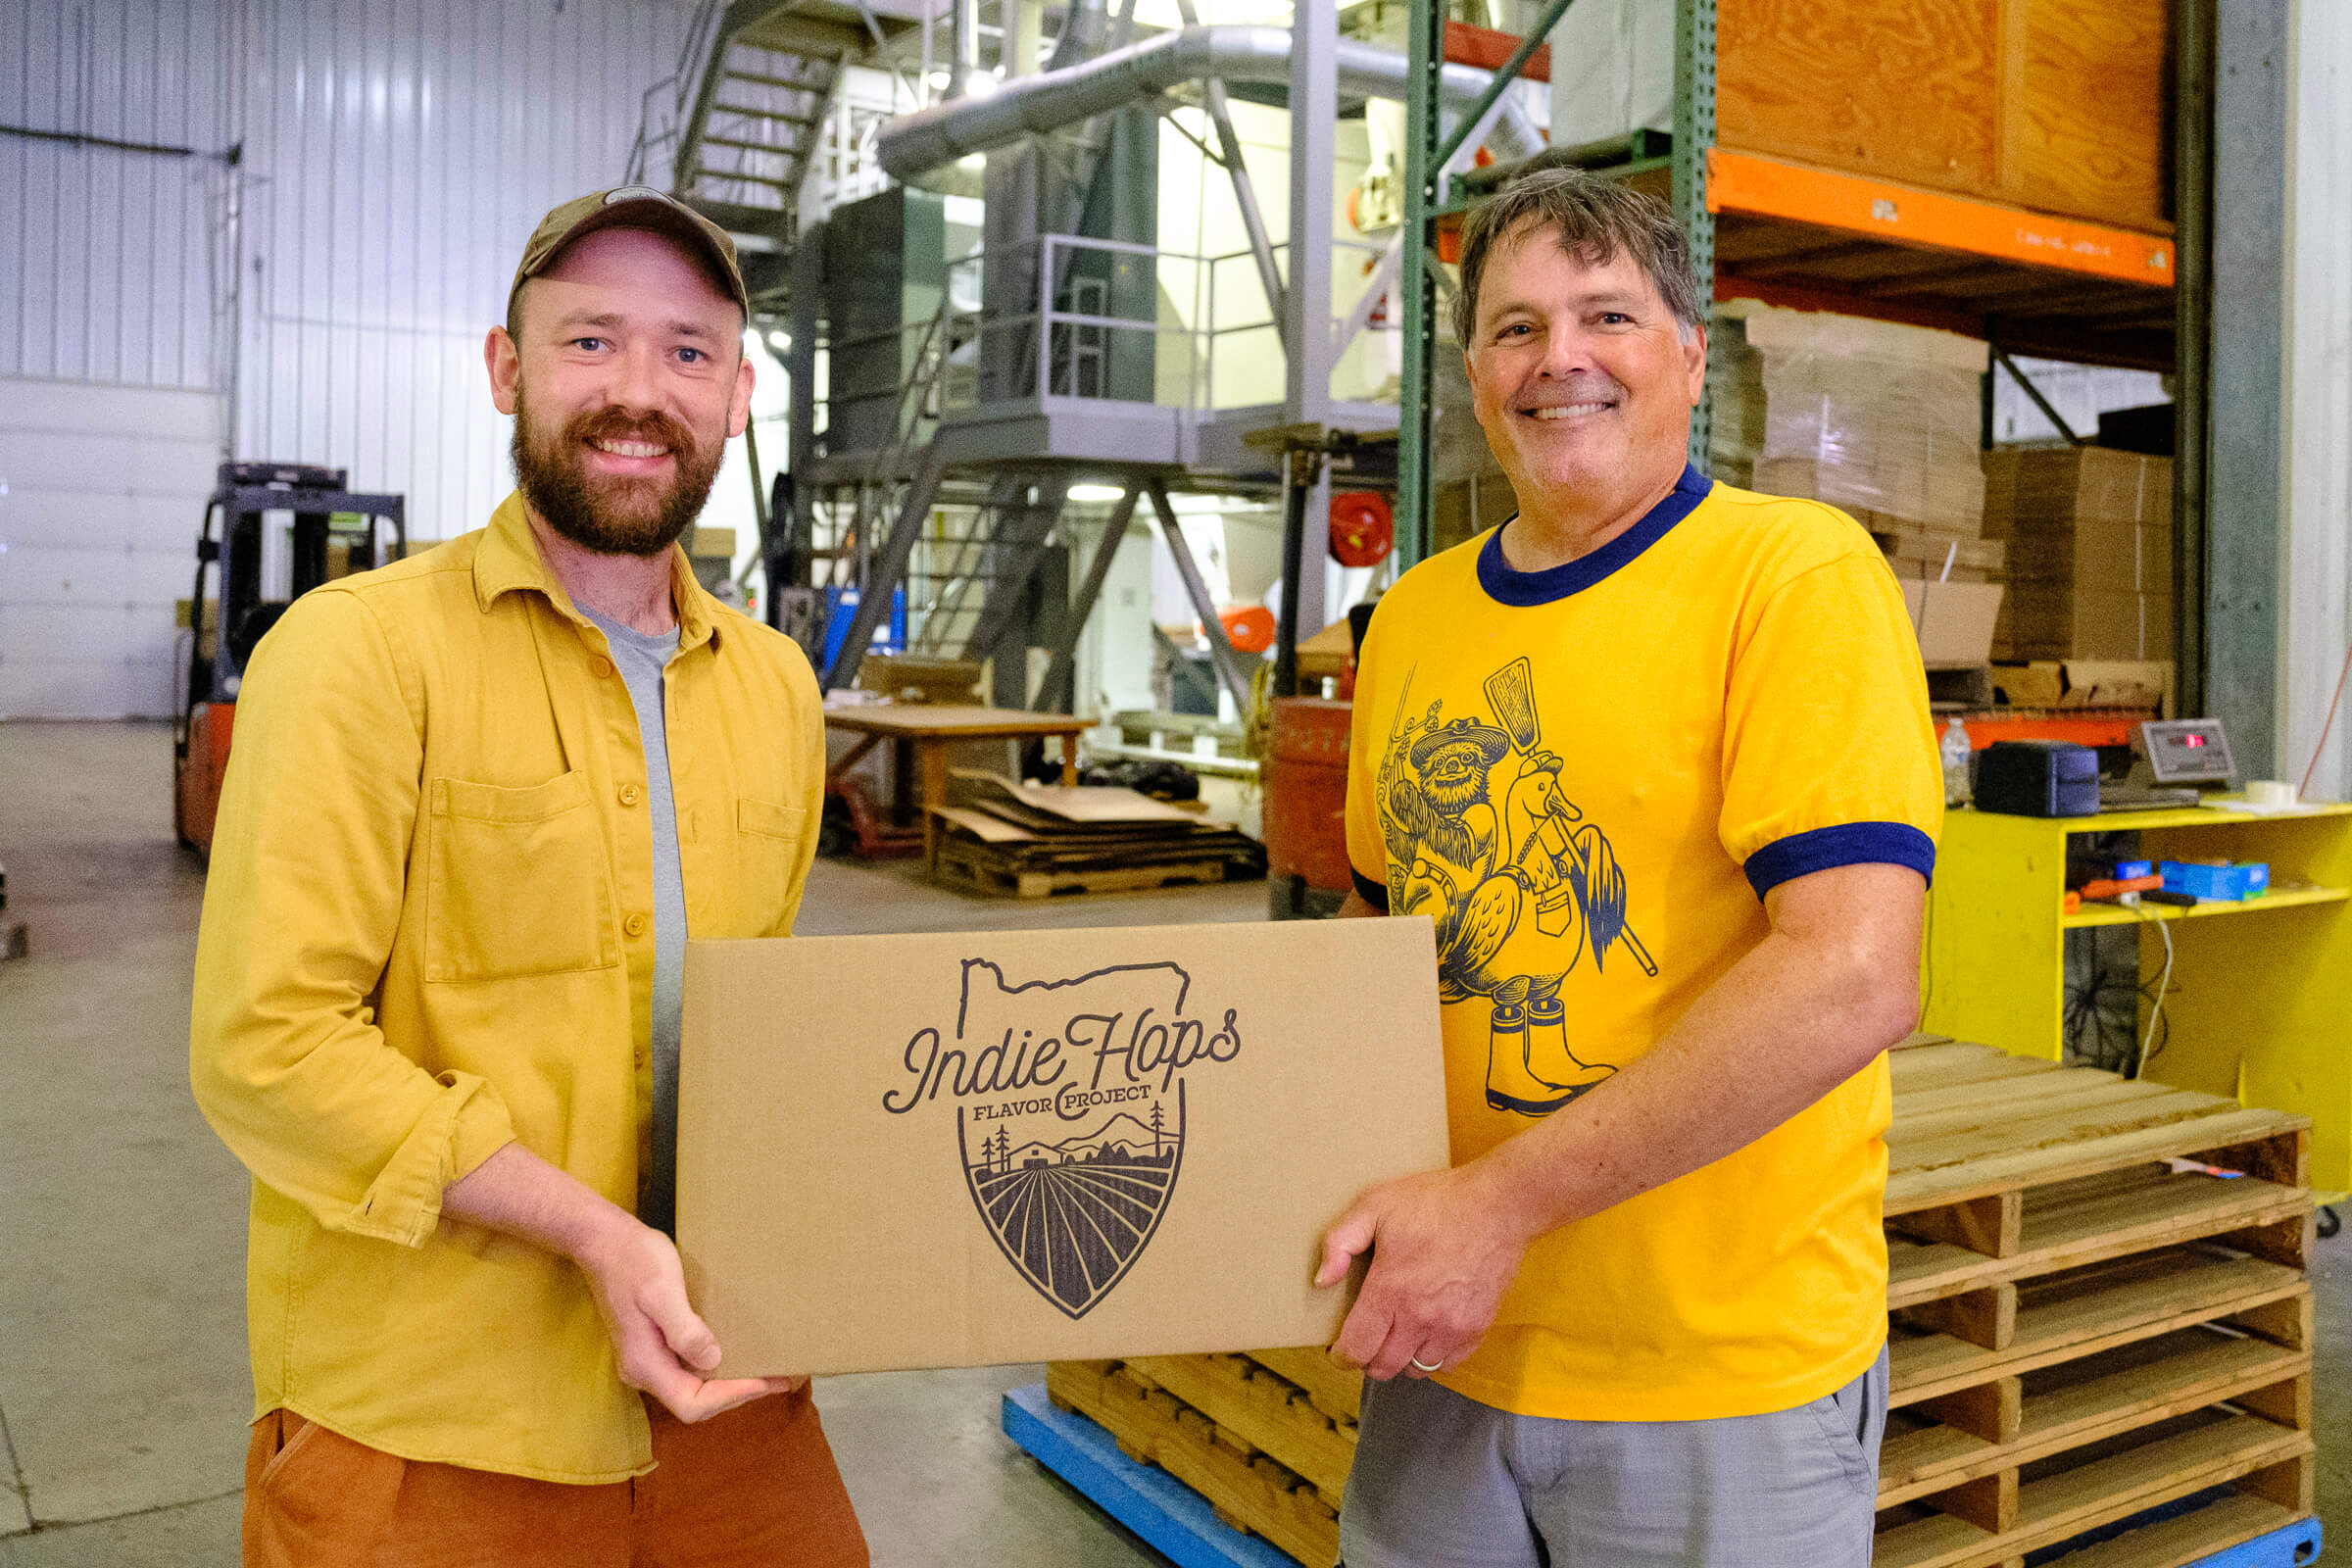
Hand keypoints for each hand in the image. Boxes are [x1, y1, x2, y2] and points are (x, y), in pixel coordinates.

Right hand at [572, 1215, 803, 1421]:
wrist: (603, 1241)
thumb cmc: (634, 1261)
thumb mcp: (662, 1292)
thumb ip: (685, 1330)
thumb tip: (713, 1359)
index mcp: (644, 1364)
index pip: (692, 1404)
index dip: (730, 1397)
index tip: (765, 1381)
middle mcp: (643, 1370)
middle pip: (694, 1401)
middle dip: (736, 1393)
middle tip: (778, 1378)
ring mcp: (646, 1359)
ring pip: (691, 1387)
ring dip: (727, 1382)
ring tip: (764, 1369)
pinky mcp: (651, 1345)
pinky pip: (686, 1368)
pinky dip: (714, 1366)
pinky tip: (734, 1350)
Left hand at [1312, 1162, 1534, 1381]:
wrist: (1498, 1206)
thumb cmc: (1436, 1202)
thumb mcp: (1374, 1204)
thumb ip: (1339, 1242)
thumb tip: (1322, 1281)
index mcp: (1390, 1290)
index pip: (1357, 1349)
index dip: (1340, 1355)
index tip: (1337, 1348)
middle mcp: (1421, 1318)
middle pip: (1383, 1367)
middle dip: (1367, 1358)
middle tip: (1365, 1338)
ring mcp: (1452, 1327)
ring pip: (1415, 1370)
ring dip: (1400, 1358)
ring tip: (1396, 1334)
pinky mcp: (1477, 1328)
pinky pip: (1448, 1364)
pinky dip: (1433, 1357)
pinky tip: (1427, 1333)